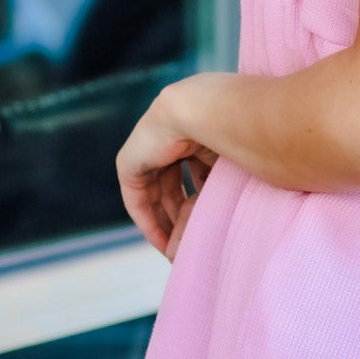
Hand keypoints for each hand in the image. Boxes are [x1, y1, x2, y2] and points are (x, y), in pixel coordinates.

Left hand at [116, 82, 219, 259]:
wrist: (201, 110)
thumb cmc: (231, 129)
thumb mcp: (231, 162)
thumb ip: (226, 184)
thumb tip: (228, 213)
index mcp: (195, 131)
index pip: (195, 172)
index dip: (202, 200)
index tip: (210, 225)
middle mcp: (169, 138)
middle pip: (172, 186)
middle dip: (181, 215)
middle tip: (192, 243)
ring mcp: (147, 148)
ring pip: (155, 194)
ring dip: (166, 222)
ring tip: (180, 248)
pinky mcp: (128, 163)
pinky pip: (137, 199)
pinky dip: (148, 222)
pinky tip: (162, 242)